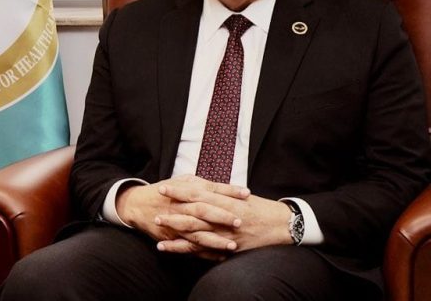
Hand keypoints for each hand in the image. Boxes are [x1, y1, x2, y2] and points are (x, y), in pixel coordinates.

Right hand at [116, 175, 249, 251]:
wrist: (137, 205)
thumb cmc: (163, 191)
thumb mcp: (180, 181)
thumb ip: (200, 184)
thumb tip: (221, 186)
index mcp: (185, 190)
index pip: (210, 189)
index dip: (228, 191)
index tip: (246, 193)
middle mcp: (180, 206)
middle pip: (203, 210)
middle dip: (222, 216)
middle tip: (240, 221)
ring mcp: (175, 223)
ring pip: (197, 232)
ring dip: (215, 240)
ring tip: (233, 245)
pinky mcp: (171, 237)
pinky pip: (189, 247)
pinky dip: (204, 253)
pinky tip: (219, 257)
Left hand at [154, 192, 292, 255]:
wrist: (280, 225)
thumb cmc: (258, 207)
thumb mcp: (237, 194)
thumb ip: (217, 191)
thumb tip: (196, 183)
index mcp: (225, 201)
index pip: (197, 194)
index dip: (179, 191)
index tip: (163, 187)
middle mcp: (223, 218)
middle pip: (193, 214)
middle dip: (173, 211)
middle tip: (154, 209)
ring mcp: (224, 234)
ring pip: (195, 233)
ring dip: (175, 230)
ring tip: (157, 227)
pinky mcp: (226, 248)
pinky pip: (202, 250)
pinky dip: (183, 249)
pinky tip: (167, 248)